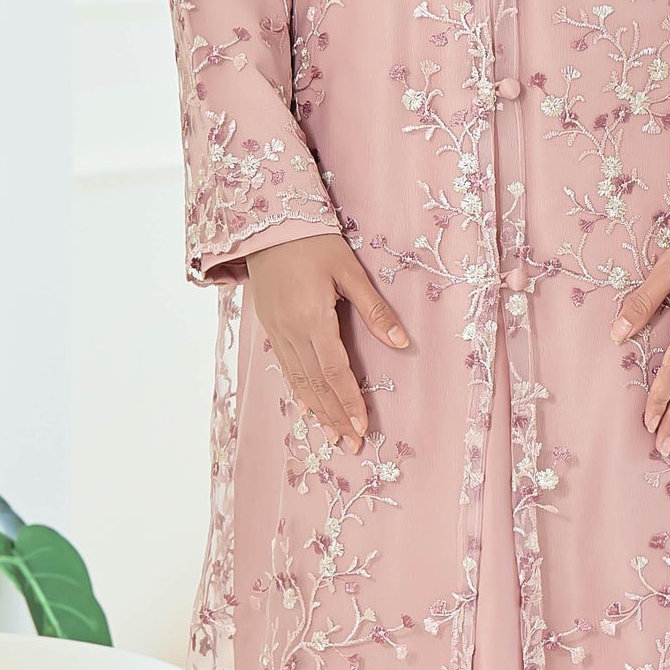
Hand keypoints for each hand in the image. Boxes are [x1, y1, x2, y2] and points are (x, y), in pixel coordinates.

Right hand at [245, 233, 408, 453]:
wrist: (268, 226)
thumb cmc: (314, 242)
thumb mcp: (349, 270)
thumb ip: (374, 309)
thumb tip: (401, 342)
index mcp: (312, 317)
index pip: (334, 371)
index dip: (349, 401)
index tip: (362, 426)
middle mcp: (290, 331)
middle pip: (315, 385)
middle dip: (335, 417)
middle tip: (352, 444)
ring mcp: (276, 332)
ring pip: (299, 381)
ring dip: (318, 411)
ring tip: (335, 435)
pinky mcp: (269, 329)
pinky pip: (286, 368)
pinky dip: (299, 391)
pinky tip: (309, 407)